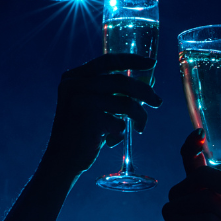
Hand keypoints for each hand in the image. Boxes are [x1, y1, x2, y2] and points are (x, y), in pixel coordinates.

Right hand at [43, 55, 161, 174]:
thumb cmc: (84, 134)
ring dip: (140, 116)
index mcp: (73, 77)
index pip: (108, 61)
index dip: (133, 60)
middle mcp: (74, 84)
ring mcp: (80, 100)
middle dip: (145, 91)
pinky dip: (122, 133)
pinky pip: (120, 123)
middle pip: (122, 81)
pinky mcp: (89, 118)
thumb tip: (150, 81)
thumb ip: (114, 93)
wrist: (62, 160)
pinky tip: (112, 140)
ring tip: (141, 127)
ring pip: (126, 102)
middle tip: (158, 102)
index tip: (153, 63)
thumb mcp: (96, 107)